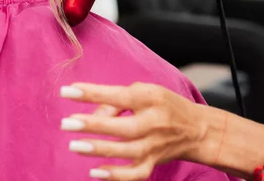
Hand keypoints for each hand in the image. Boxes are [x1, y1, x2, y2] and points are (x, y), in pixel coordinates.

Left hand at [59, 82, 215, 180]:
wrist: (197, 129)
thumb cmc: (163, 105)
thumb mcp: (144, 92)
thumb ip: (116, 100)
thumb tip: (91, 116)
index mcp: (151, 98)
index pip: (119, 95)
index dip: (92, 93)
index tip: (67, 91)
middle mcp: (154, 122)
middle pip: (123, 127)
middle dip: (93, 126)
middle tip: (66, 123)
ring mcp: (155, 145)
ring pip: (126, 151)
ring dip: (98, 149)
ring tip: (74, 145)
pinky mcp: (154, 162)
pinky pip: (134, 173)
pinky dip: (116, 176)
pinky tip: (95, 172)